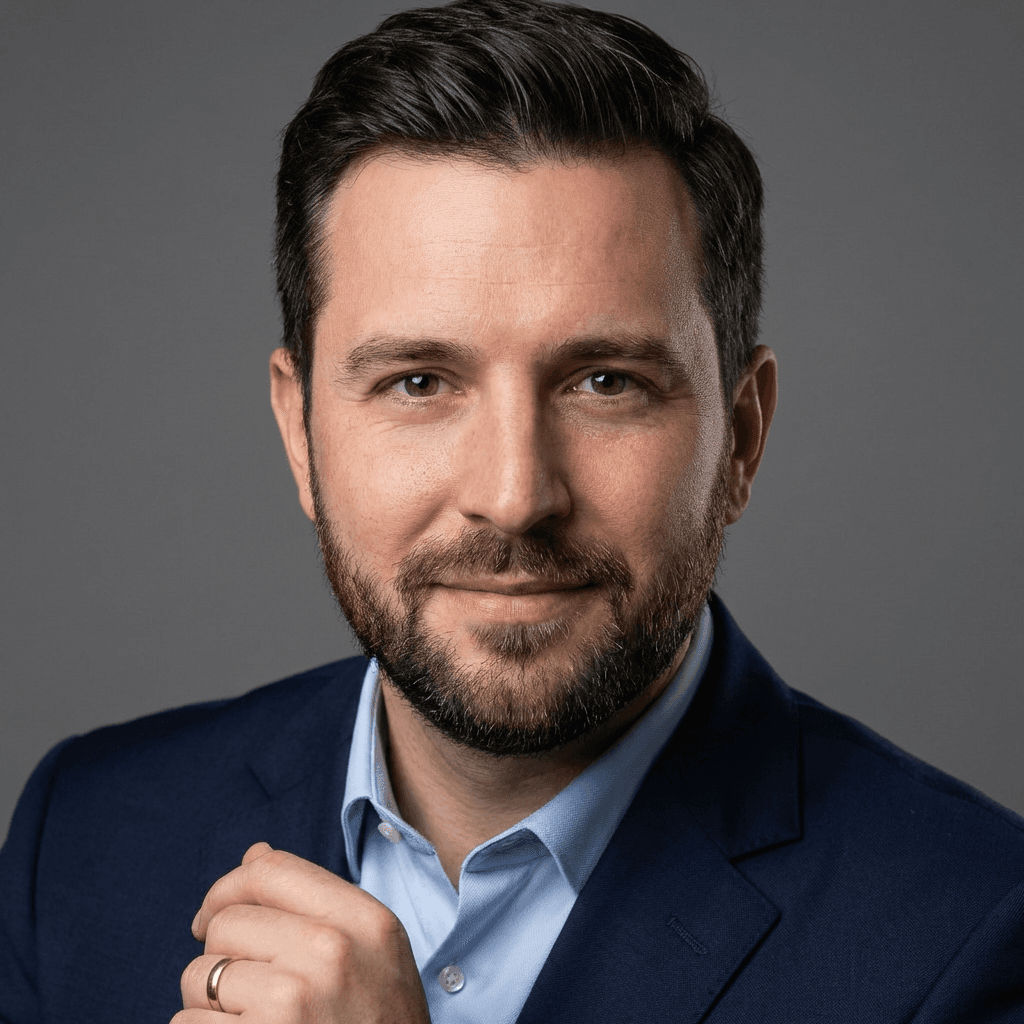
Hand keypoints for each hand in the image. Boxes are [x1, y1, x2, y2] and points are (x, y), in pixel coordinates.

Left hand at [173, 843, 429, 1022]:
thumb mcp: (374, 954)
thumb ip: (319, 903)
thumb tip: (253, 855)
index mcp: (364, 920)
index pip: (270, 870)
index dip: (228, 888)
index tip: (211, 917)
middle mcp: (331, 952)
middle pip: (227, 923)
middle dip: (221, 956)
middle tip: (249, 992)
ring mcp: (292, 1001)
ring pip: (198, 976)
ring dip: (208, 1004)